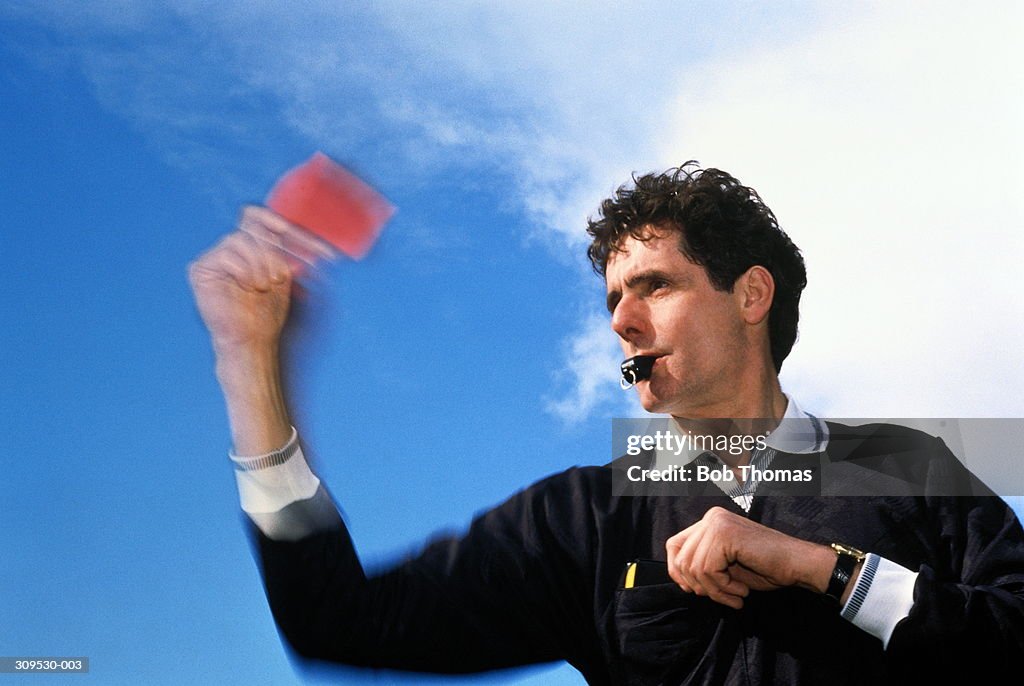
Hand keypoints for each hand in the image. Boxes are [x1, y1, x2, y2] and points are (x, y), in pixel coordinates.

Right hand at [188, 206, 328, 354]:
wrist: (252, 340)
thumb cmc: (268, 315)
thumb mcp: (284, 277)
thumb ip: (288, 252)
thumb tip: (305, 234)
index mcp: (252, 248)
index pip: (257, 218)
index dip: (272, 218)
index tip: (287, 229)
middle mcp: (232, 249)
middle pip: (251, 227)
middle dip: (272, 253)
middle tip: (280, 277)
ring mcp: (215, 257)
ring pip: (240, 239)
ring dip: (259, 264)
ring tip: (264, 286)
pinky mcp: (201, 269)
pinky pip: (226, 254)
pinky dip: (243, 271)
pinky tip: (248, 287)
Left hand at [665, 506, 833, 609]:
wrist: (797, 565)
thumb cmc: (765, 567)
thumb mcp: (725, 566)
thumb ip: (702, 565)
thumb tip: (680, 579)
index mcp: (710, 522)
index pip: (674, 545)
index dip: (677, 570)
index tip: (694, 590)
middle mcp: (711, 517)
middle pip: (680, 558)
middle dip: (699, 585)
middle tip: (723, 597)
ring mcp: (717, 523)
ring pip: (693, 567)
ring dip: (715, 591)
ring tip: (736, 596)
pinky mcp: (725, 534)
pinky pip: (708, 570)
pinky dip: (723, 588)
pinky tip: (741, 590)